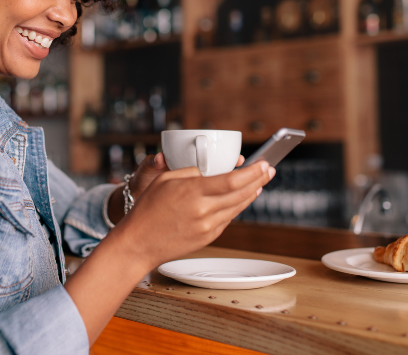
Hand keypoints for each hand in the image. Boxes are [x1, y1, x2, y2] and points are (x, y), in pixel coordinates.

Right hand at [110, 157, 274, 272]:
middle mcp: (204, 210)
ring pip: (238, 207)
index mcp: (193, 192)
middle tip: (269, 170)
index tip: (263, 163)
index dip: (253, 172)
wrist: (138, 243)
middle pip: (241, 193)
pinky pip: (228, 219)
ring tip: (260, 183)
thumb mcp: (165, 180)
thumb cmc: (147, 209)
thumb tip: (209, 173)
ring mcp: (208, 227)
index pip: (232, 180)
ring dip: (252, 194)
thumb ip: (190, 172)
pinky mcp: (208, 238)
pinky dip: (238, 207)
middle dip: (259, 180)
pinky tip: (242, 199)